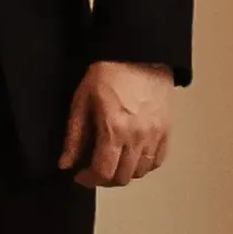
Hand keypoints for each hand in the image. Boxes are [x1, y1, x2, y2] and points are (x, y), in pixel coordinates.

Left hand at [60, 58, 174, 189]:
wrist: (140, 54)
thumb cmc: (109, 72)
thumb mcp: (82, 101)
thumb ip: (74, 136)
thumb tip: (66, 163)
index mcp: (114, 129)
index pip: (103, 173)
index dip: (89, 180)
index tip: (80, 175)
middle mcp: (137, 137)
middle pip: (122, 177)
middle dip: (104, 179)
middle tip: (94, 169)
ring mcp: (155, 135)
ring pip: (140, 172)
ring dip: (124, 173)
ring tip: (112, 161)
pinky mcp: (166, 130)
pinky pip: (157, 161)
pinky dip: (143, 165)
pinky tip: (131, 156)